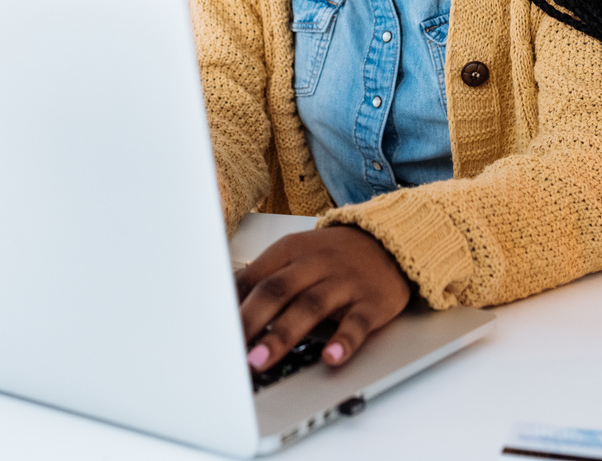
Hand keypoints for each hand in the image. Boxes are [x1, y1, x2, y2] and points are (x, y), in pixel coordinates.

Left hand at [236, 226, 409, 371]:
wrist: (388, 242)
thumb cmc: (332, 256)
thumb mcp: (294, 255)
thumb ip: (261, 278)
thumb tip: (222, 305)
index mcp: (290, 251)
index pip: (253, 278)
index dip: (230, 306)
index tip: (212, 333)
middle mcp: (315, 264)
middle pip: (276, 290)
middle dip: (250, 321)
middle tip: (230, 350)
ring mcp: (344, 283)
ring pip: (310, 307)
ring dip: (282, 335)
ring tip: (261, 360)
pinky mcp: (372, 303)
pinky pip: (357, 323)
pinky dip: (343, 341)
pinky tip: (331, 357)